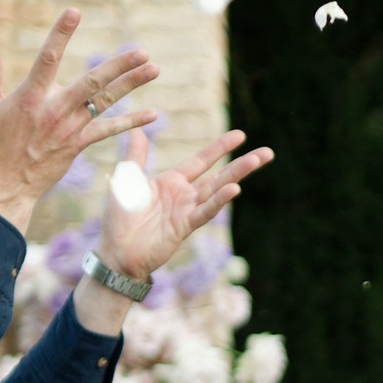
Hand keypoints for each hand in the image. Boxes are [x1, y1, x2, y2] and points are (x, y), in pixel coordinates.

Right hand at [0, 11, 161, 228]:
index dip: (60, 34)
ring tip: (153, 69)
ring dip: (130, 85)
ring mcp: (69, 128)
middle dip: (118, 66)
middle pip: (91, 82)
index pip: (47, 58)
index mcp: (30, 96)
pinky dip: (130, 123)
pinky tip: (152, 114)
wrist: (7, 184)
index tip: (74, 12)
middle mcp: (54, 110)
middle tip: (142, 51)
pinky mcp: (78, 144)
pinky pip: (108, 131)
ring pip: (105, 102)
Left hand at [89, 127, 274, 287]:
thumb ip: (136, 156)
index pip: (202, 161)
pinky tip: (235, 188)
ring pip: (218, 190)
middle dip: (242, 163)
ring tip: (258, 160)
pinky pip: (205, 212)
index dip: (220, 148)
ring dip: (238, 175)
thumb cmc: (119, 219)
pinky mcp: (184, 227)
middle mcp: (184, 196)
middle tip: (267, 152)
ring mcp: (186, 211)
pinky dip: (219, 200)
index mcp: (171, 182)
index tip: (240, 135)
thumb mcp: (125, 180)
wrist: (115, 253)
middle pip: (219, 175)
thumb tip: (138, 129)